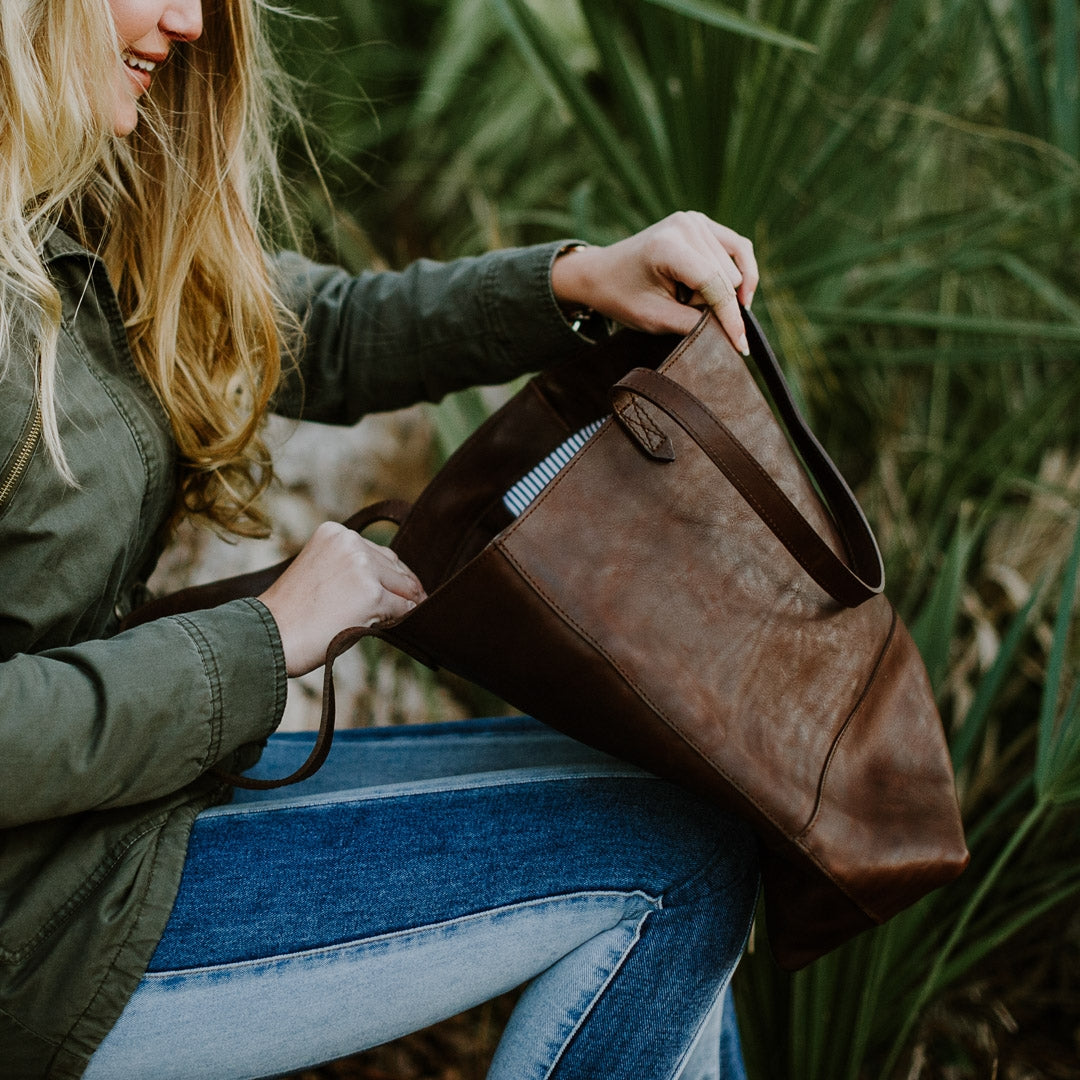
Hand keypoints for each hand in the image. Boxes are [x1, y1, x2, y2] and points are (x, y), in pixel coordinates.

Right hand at [258, 522, 426, 675]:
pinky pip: (403, 608)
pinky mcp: (372, 594)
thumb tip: (394, 580)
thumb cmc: (291, 612)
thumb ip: (350, 566)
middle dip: (401, 587)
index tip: (400, 590)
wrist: (271, 635)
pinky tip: (389, 626)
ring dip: (402, 603)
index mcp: (335, 532)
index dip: (391, 575)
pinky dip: (401, 618)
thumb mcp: (319, 571)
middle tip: (410, 604)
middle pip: (395, 566)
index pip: (378, 552)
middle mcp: (350, 542)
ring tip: (390, 618)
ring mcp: (363, 567)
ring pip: (403, 586)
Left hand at [550, 211, 757, 354]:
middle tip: (680, 307)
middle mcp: (685, 225)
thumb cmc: (623, 297)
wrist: (601, 273)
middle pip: (728, 278)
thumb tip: (732, 333)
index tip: (741, 346)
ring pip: (736, 268)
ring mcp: (695, 219)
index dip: (730, 318)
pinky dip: (740, 273)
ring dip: (719, 290)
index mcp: (667, 247)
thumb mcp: (655, 319)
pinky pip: (739, 249)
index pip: (714, 284)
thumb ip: (694, 325)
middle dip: (714, 303)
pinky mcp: (702, 222)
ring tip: (687, 295)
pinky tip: (735, 293)